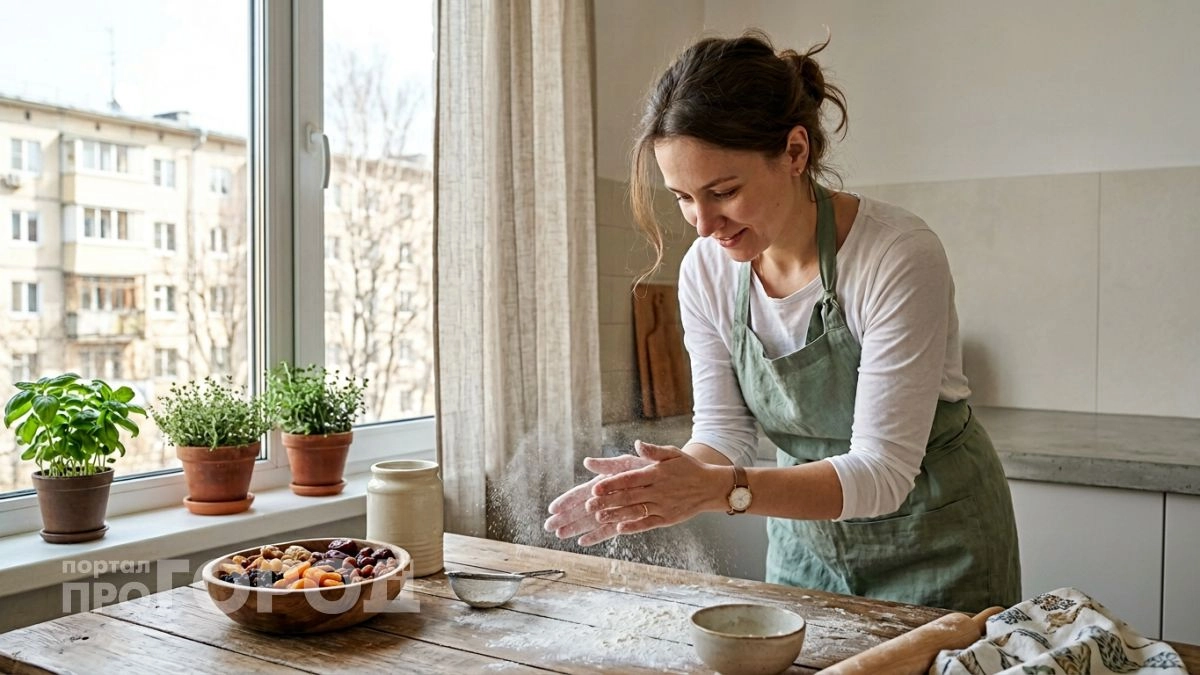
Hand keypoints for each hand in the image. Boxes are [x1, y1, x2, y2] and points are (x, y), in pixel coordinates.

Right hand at [543, 452, 652, 545]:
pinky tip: (583, 542)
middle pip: (582, 509)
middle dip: (566, 517)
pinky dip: (596, 536)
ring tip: (560, 535)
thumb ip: (609, 464)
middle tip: (548, 526)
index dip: (567, 501)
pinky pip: (609, 530)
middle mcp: (607, 496)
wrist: (672, 478)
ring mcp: (615, 508)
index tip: (552, 508)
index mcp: (605, 482)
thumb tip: (587, 462)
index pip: (581, 493)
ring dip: (576, 528)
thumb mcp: (629, 462)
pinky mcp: (626, 519)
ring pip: (592, 521)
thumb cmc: (648, 466)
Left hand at [584, 440, 724, 537]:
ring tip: (598, 517)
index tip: (596, 487)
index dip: (612, 484)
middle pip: (628, 497)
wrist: (711, 487)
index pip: (630, 479)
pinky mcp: (666, 519)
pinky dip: (633, 527)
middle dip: (607, 501)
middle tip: (588, 505)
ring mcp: (662, 506)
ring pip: (635, 511)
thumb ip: (653, 451)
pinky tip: (619, 529)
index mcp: (656, 473)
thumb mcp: (673, 453)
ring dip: (616, 515)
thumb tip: (637, 444)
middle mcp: (658, 490)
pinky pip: (647, 524)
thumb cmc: (688, 467)